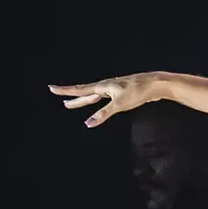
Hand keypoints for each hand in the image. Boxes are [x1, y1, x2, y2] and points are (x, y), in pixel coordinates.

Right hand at [49, 72, 165, 127]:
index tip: (51, 88)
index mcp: (102, 87)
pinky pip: (104, 97)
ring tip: (74, 103)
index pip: (79, 89)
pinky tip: (99, 102)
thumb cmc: (138, 92)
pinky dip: (97, 101)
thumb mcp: (119, 104)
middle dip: (72, 97)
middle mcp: (106, 86)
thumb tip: (88, 123)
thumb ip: (103, 114)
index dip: (65, 91)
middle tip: (61, 100)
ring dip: (84, 99)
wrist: (156, 84)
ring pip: (95, 95)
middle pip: (85, 93)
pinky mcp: (122, 92)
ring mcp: (114, 89)